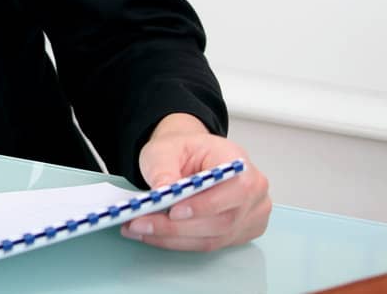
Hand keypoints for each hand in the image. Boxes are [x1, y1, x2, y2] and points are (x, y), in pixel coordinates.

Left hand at [123, 113, 271, 250]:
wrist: (190, 158)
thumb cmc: (183, 151)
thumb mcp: (165, 149)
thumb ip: (164, 168)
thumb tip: (162, 192)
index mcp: (239, 163)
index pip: (234, 190)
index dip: (205, 205)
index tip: (172, 211)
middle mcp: (254, 192)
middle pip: (222, 221)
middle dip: (178, 227)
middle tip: (141, 224)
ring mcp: (250, 216)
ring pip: (214, 238)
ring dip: (174, 238)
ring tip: (140, 230)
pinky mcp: (239, 233)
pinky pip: (210, 244)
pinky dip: (179, 243)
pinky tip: (154, 236)